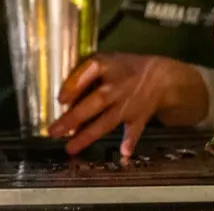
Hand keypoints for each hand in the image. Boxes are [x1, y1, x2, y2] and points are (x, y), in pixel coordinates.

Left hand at [48, 53, 208, 157]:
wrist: (159, 76)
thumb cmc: (121, 68)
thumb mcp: (102, 60)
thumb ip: (82, 74)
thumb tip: (61, 95)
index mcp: (106, 66)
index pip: (89, 71)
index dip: (74, 85)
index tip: (60, 100)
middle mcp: (116, 87)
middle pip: (95, 102)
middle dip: (74, 118)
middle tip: (54, 131)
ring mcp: (128, 104)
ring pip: (107, 121)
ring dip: (88, 135)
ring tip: (70, 148)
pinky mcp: (139, 117)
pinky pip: (134, 130)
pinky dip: (130, 141)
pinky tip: (124, 153)